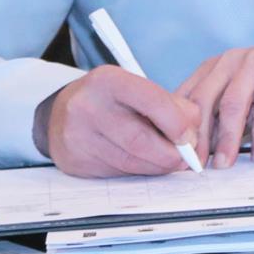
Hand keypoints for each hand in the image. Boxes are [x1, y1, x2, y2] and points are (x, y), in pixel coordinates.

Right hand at [35, 67, 201, 178]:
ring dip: (158, 166)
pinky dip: (139, 172)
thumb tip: (193, 133)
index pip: (152, 100)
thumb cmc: (111, 101)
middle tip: (187, 158)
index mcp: (108, 80)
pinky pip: (116, 172)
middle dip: (171, 153)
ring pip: (129, 161)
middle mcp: (87, 106)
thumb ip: (171, 105)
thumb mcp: (138, 90)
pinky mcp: (74, 161)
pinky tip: (145, 164)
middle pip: (139, 139)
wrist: (59, 114)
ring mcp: (76, 136)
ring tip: (171, 162)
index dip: (177, 123)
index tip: (191, 137)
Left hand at [177, 35, 253, 167]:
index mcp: (215, 67)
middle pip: (203, 102)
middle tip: (196, 163)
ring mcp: (253, 64)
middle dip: (198, 136)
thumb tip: (204, 147)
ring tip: (224, 163)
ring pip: (231, 106)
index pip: (187, 98)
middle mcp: (229, 62)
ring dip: (226, 139)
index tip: (179, 155)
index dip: (179, 128)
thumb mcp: (246, 97)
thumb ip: (224, 115)